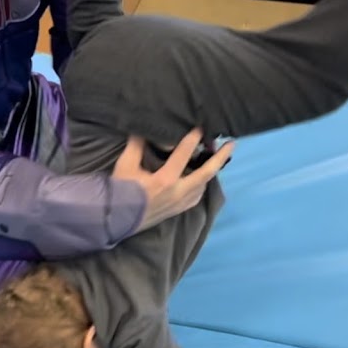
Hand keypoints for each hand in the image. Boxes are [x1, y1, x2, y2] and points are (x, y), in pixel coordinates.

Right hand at [113, 130, 233, 233]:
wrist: (116, 219)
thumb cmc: (121, 192)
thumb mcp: (125, 165)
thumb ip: (136, 145)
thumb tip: (143, 129)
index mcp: (165, 180)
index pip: (183, 154)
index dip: (193, 139)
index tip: (201, 128)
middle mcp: (177, 192)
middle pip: (206, 174)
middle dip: (220, 158)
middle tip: (231, 144)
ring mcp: (179, 203)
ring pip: (203, 186)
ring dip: (211, 172)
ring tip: (215, 159)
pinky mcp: (177, 210)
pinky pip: (196, 197)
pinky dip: (201, 186)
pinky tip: (200, 181)